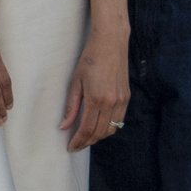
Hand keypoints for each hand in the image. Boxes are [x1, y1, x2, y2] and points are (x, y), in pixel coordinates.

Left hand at [61, 26, 128, 150]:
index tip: (70, 147)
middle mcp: (111, 102)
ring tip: (86, 137)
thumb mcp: (76, 81)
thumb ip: (71, 106)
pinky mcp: (126, 97)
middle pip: (99, 133)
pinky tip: (99, 126)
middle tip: (76, 145)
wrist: (111, 42)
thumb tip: (64, 126)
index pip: (87, 129)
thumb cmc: (90, 59)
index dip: (78, 141)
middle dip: (87, 142)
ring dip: (98, 137)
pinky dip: (109, 127)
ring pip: (111, 129)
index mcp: (96, 99)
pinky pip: (118, 120)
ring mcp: (121, 100)